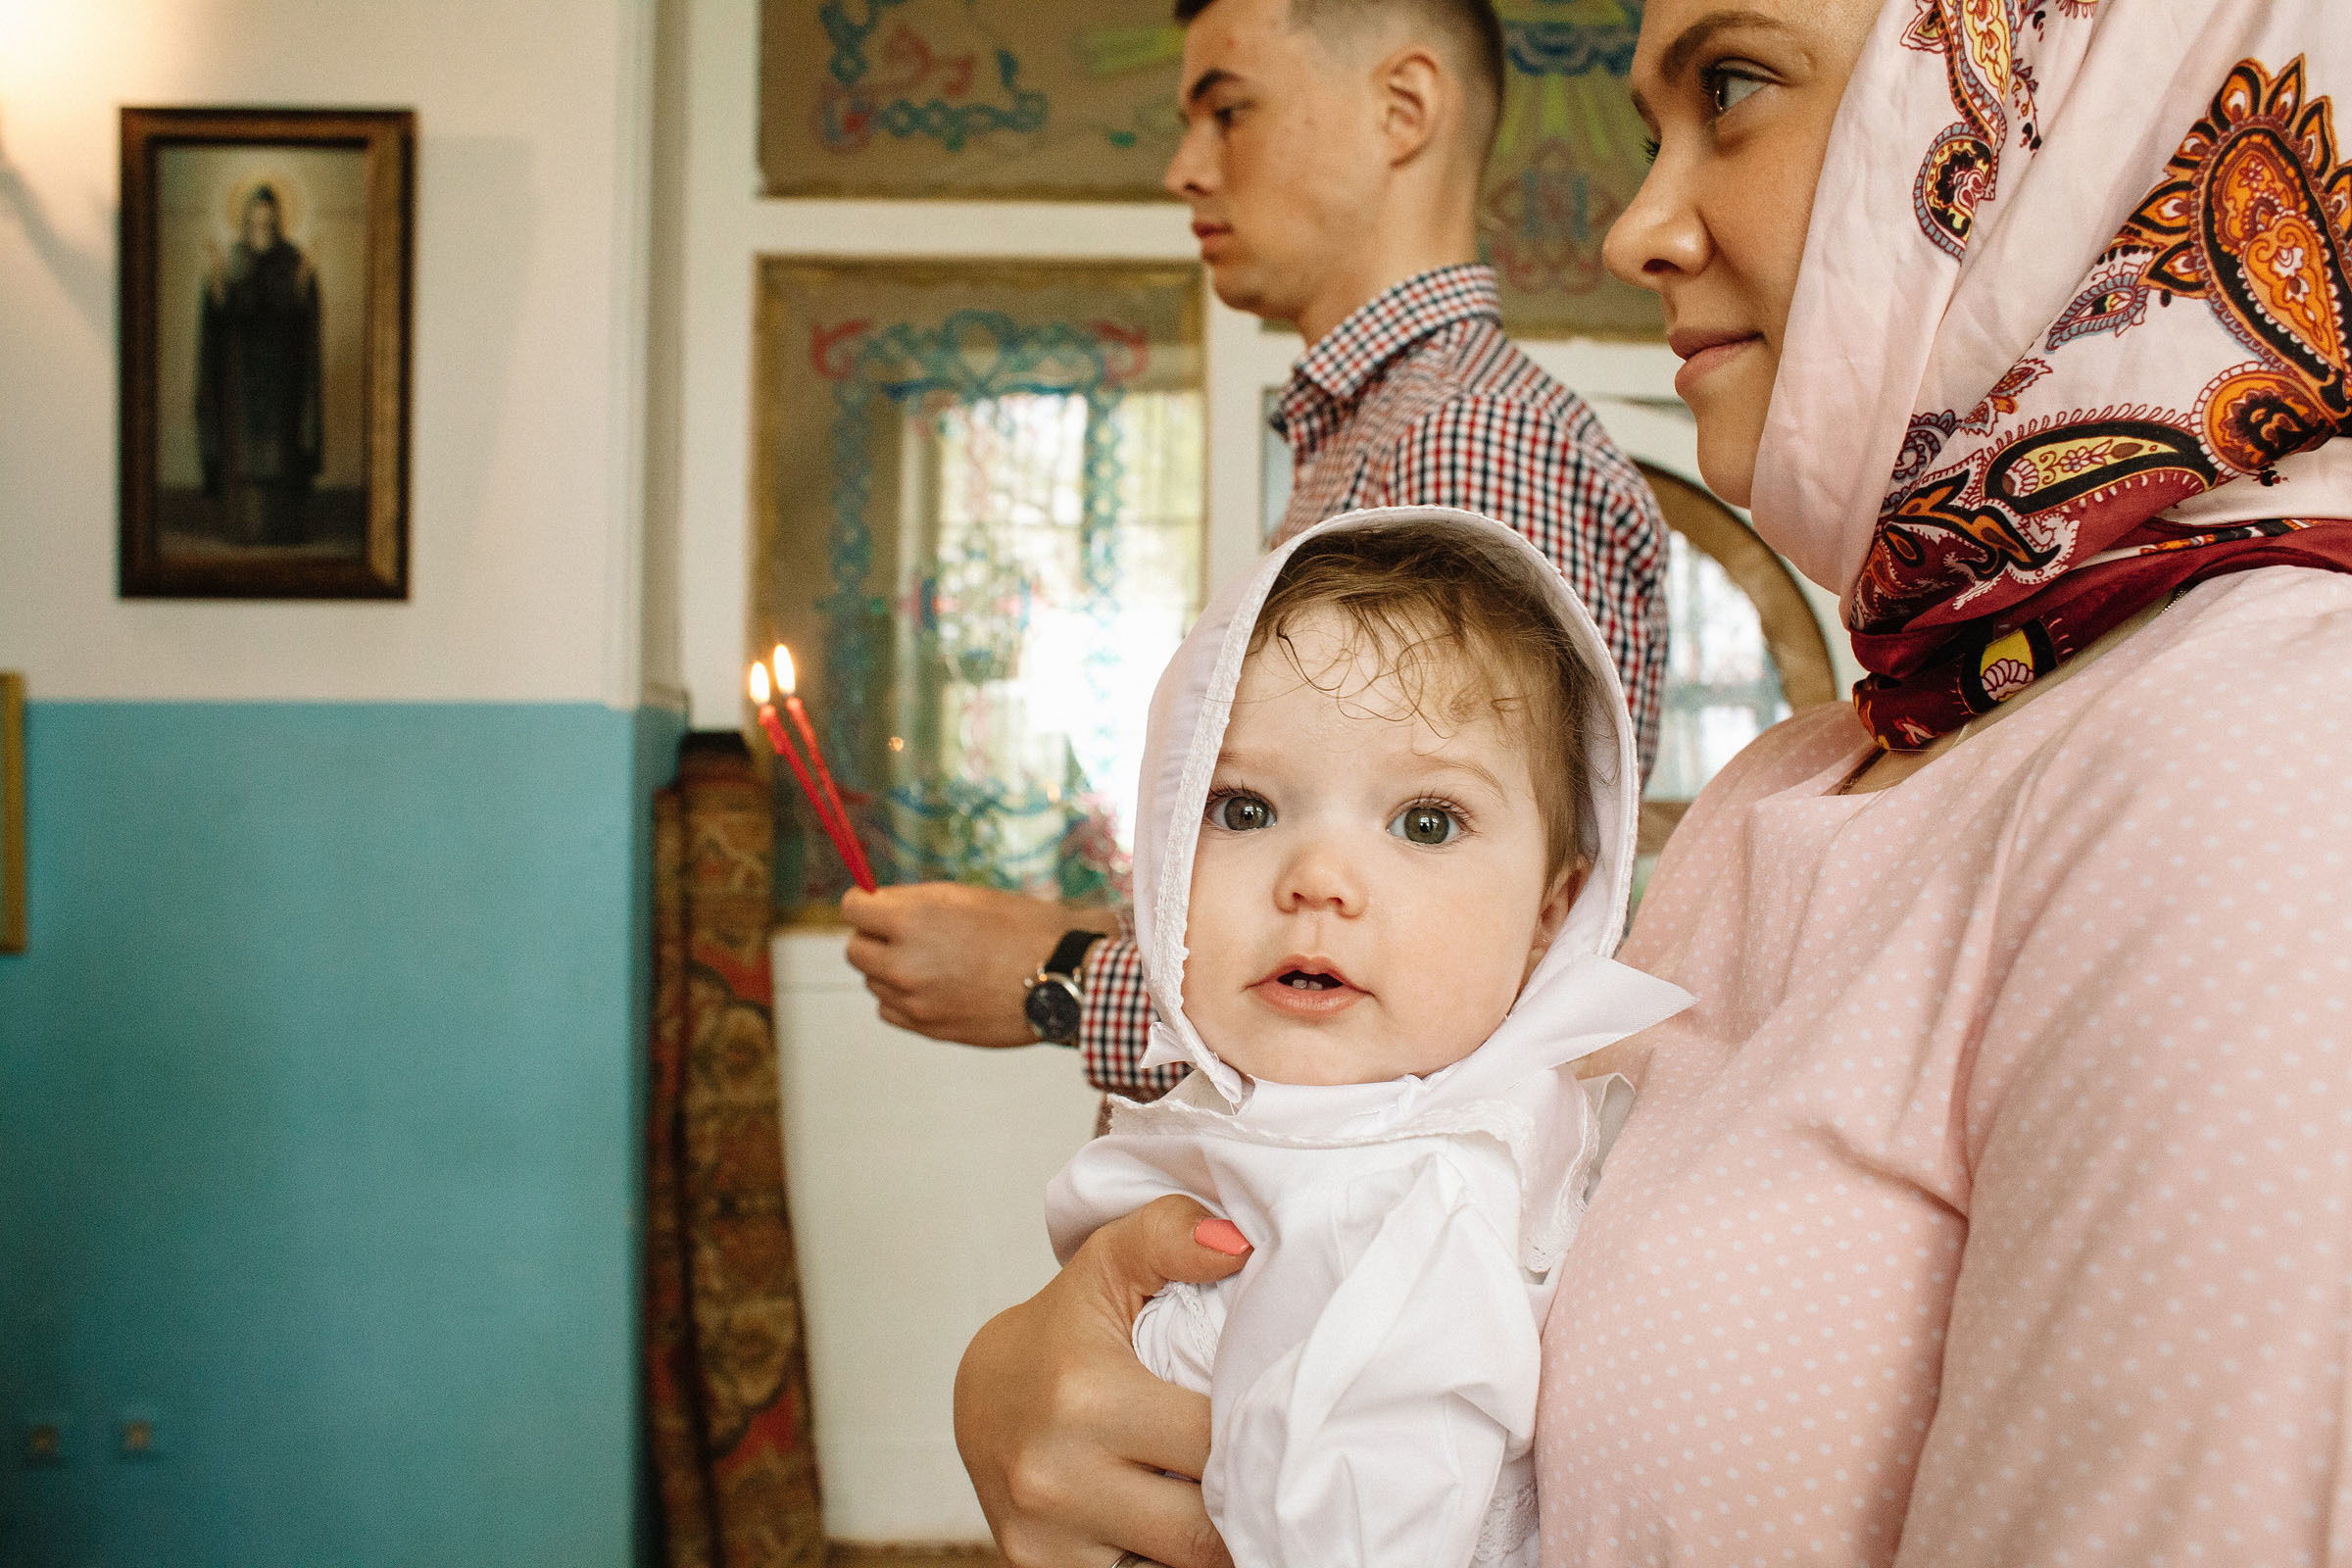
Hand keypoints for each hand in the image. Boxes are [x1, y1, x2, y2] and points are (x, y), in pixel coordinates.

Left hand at [841, 883, 1115, 1047]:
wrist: (1066, 978)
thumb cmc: (1026, 928)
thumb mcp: (970, 896)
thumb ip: (918, 901)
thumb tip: (881, 905)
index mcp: (914, 920)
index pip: (852, 908)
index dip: (865, 903)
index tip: (878, 906)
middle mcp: (905, 962)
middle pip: (854, 949)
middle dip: (873, 937)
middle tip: (903, 933)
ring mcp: (915, 1000)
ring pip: (872, 982)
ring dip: (889, 969)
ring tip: (932, 961)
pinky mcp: (929, 1028)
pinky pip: (890, 1010)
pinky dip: (902, 999)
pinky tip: (933, 987)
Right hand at [956, 1196, 1249, 1567]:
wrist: (980, 1397)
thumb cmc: (1061, 1330)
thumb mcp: (1109, 1264)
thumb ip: (1171, 1235)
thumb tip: (1239, 1245)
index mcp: (1085, 1398)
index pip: (1216, 1441)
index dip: (1259, 1432)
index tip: (1280, 1418)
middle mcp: (1057, 1477)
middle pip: (1205, 1525)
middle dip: (1242, 1498)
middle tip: (1268, 1467)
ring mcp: (1045, 1539)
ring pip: (1179, 1566)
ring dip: (1212, 1536)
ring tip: (1225, 1494)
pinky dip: (1168, 1559)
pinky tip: (1177, 1520)